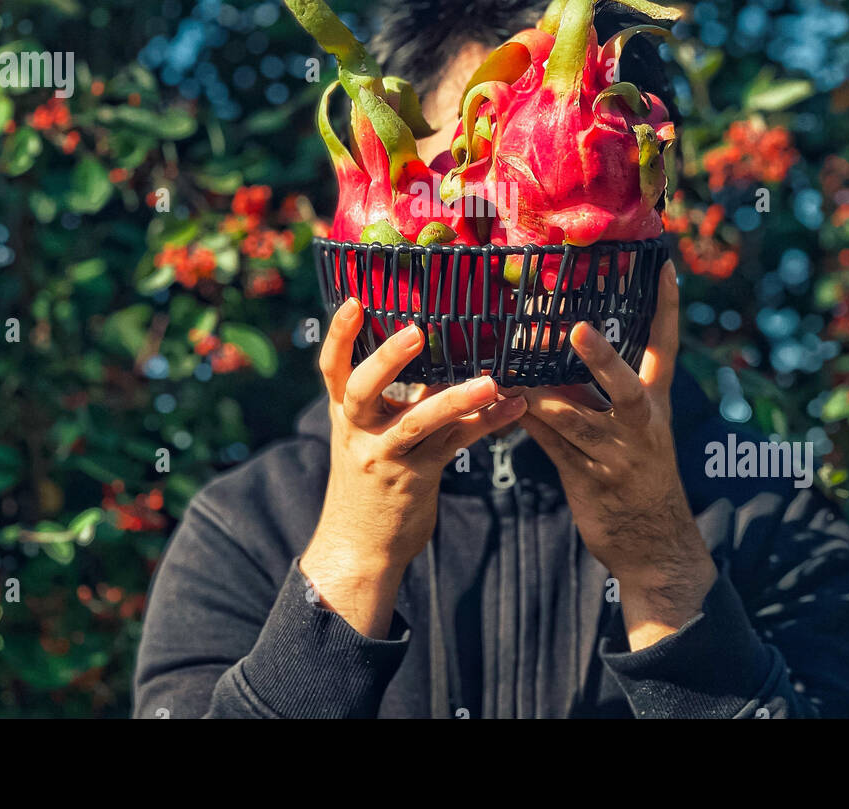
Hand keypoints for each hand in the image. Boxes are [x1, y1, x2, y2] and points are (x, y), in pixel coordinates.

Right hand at [301, 298, 527, 637]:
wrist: (360, 549)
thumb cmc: (370, 483)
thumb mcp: (369, 437)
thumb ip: (394, 401)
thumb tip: (437, 358)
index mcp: (345, 414)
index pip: (333, 368)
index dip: (340, 334)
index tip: (354, 299)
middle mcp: (359, 431)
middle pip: (363, 388)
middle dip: (388, 358)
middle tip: (416, 330)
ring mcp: (385, 456)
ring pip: (419, 421)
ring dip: (457, 397)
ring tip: (491, 380)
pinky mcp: (416, 478)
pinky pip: (455, 444)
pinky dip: (488, 422)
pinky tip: (515, 407)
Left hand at [521, 261, 715, 649]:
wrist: (652, 545)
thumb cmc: (634, 474)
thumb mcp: (626, 428)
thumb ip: (590, 390)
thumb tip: (547, 349)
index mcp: (655, 404)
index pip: (665, 348)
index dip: (666, 308)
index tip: (666, 267)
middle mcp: (641, 425)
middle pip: (626, 386)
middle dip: (601, 358)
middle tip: (576, 329)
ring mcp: (617, 455)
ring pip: (573, 416)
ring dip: (538, 392)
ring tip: (509, 367)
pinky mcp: (588, 479)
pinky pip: (549, 442)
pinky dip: (523, 420)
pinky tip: (500, 402)